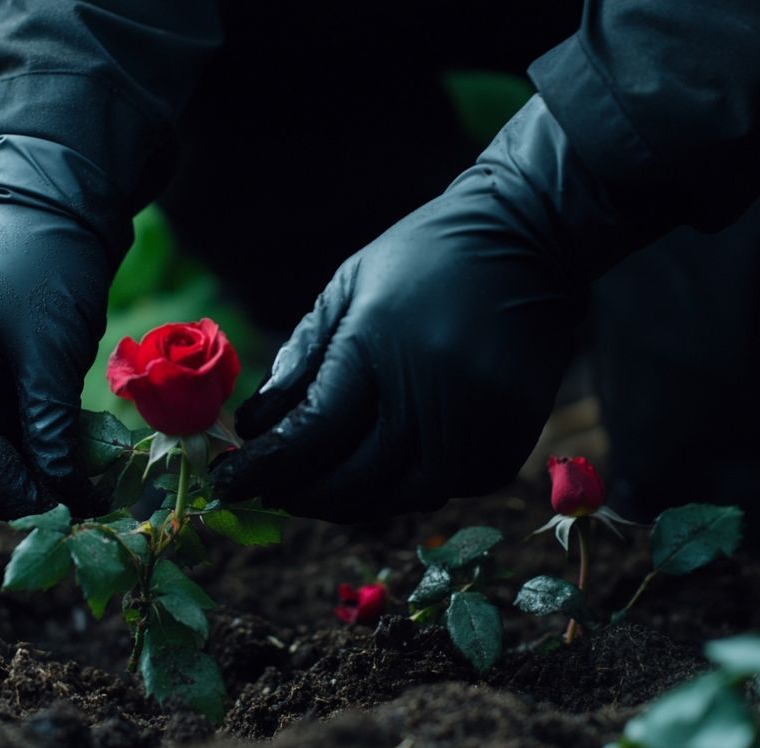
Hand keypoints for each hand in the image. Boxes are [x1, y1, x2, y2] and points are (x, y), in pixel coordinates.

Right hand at [0, 137, 128, 519]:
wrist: (45, 192)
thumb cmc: (48, 261)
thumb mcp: (53, 351)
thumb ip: (50, 427)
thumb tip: (63, 494)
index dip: (11, 489)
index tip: (63, 510)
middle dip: (7, 487)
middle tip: (65, 505)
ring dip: (11, 467)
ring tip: (64, 481)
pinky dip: (11, 437)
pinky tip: (50, 447)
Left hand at [215, 97, 628, 520]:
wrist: (531, 234)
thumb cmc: (424, 255)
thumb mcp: (348, 286)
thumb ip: (301, 357)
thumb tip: (256, 426)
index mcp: (379, 346)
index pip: (311, 434)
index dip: (265, 468)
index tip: (228, 484)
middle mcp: (432, 393)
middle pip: (356, 480)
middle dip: (302, 495)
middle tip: (271, 492)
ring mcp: (479, 421)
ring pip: (404, 497)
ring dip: (355, 501)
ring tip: (319, 488)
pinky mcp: (512, 436)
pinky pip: (451, 487)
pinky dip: (410, 488)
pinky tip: (385, 469)